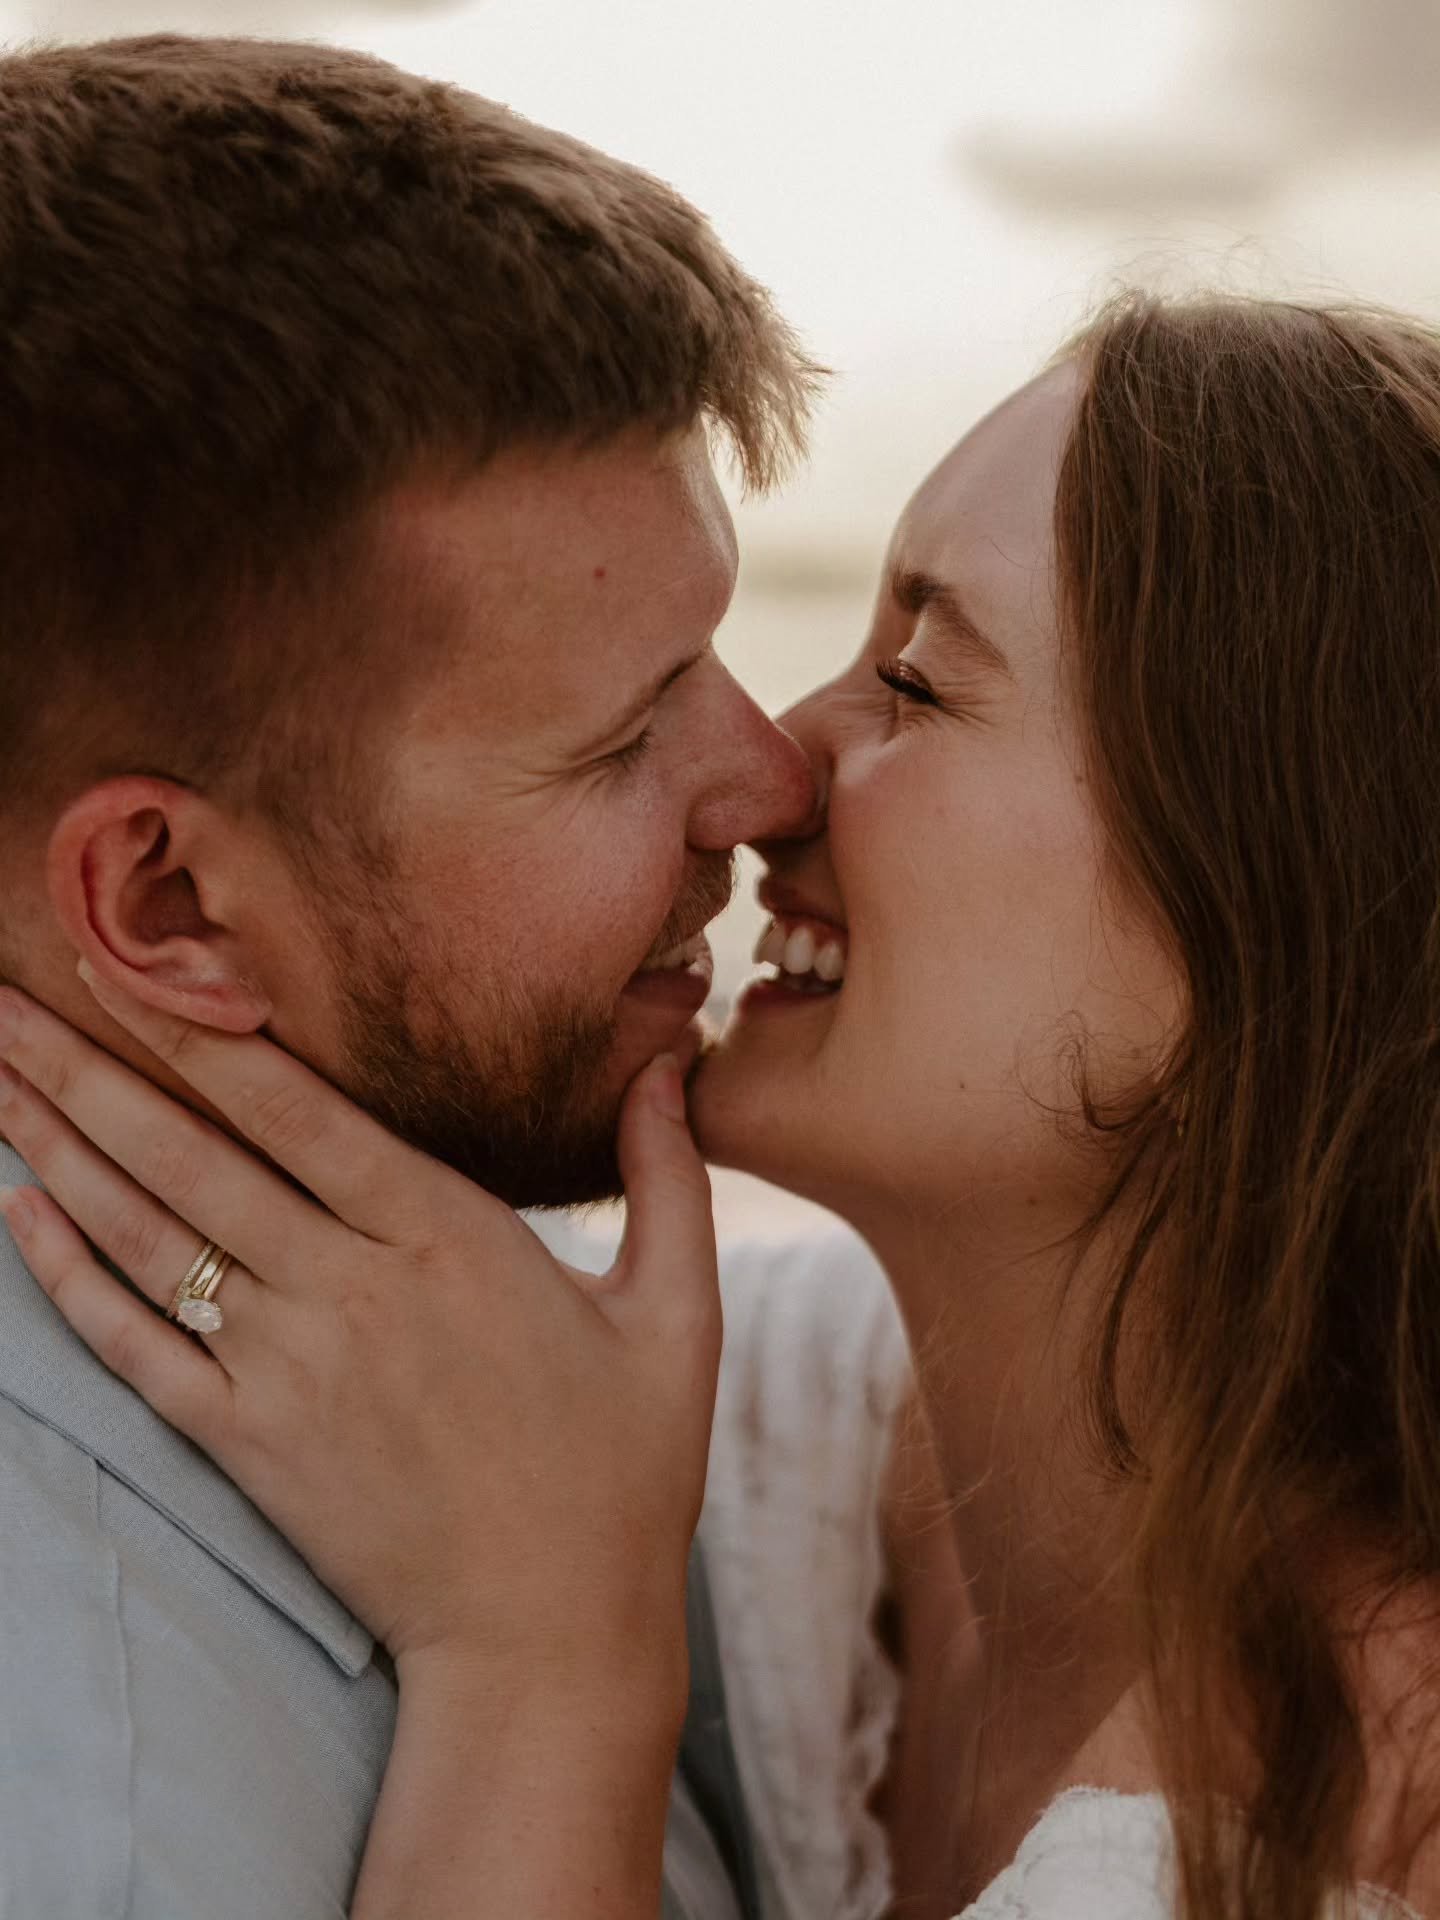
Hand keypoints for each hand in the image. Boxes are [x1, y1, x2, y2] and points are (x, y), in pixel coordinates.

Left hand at [0, 972, 719, 1691]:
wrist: (549, 1638)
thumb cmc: (624, 1470)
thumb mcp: (678, 1316)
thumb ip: (668, 1179)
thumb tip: (673, 1061)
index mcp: (451, 1239)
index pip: (301, 1112)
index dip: (205, 1034)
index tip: (131, 962)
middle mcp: (351, 1291)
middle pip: (194, 1157)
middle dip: (90, 1067)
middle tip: (4, 997)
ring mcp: (288, 1372)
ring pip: (149, 1237)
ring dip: (58, 1148)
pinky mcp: (248, 1444)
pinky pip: (135, 1349)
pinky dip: (67, 1280)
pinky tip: (15, 1214)